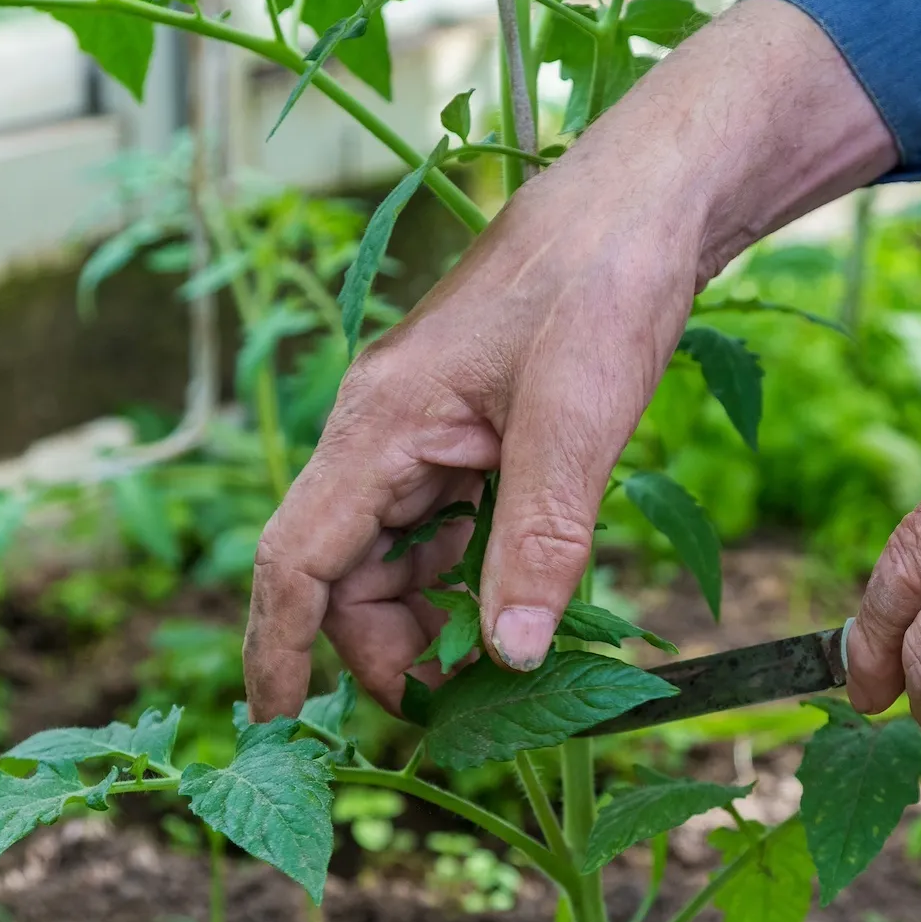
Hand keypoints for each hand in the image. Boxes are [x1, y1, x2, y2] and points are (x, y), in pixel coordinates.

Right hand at [244, 0, 895, 718]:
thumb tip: (512, 659)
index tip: (275, 722)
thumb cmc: (602, 284)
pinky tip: (507, 590)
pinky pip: (435, 525)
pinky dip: (459, 573)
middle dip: (380, 647)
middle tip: (455, 707)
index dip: (278, 648)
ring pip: (389, 554)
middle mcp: (380, 431)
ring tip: (489, 665)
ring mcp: (419, 431)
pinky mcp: (460, 431)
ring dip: (422, 616)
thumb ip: (539, 544)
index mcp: (379, 425)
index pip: (297, 559)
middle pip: (342, 570)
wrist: (645, 199)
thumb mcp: (577, 421)